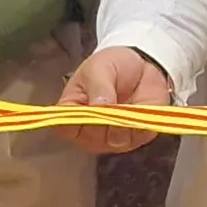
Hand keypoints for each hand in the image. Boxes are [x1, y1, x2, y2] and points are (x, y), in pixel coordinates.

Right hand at [58, 45, 176, 155]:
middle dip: (103, 120)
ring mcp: (110, 138)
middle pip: (90, 137)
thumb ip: (98, 86)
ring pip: (114, 140)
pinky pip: (136, 138)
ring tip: (127, 103)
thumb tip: (98, 106)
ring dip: (123, 122)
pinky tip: (140, 109)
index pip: (65, 127)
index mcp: (71, 112)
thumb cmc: (111, 67)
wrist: (141, 66)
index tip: (88, 107)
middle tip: (112, 100)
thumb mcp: (99, 68)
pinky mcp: (133, 139)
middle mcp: (88, 131)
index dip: (75, 121)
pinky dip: (139, 124)